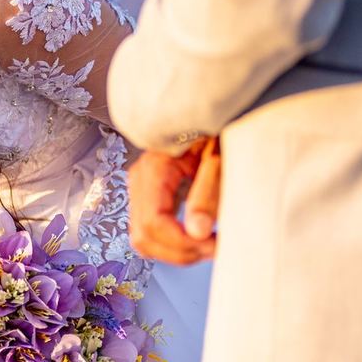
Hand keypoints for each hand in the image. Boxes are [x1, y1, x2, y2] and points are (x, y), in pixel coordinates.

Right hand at [127, 138, 219, 263]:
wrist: (213, 109)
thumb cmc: (220, 126)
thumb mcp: (221, 156)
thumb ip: (208, 193)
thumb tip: (197, 233)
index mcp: (155, 167)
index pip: (153, 222)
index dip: (182, 243)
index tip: (215, 244)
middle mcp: (140, 179)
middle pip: (143, 237)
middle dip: (179, 252)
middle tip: (215, 247)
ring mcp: (142, 187)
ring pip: (144, 239)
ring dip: (176, 251)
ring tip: (209, 244)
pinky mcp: (151, 194)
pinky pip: (152, 230)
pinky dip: (174, 242)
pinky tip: (199, 236)